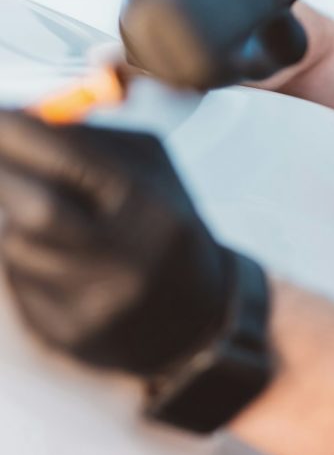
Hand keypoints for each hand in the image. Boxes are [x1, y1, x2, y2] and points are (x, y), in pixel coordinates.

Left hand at [0, 110, 231, 374]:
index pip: (73, 162)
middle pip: (36, 209)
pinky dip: (21, 256)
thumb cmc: (163, 225)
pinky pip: (17, 281)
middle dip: (1, 172)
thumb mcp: (150, 170)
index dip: (18, 132)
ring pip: (17, 245)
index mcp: (154, 212)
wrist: (193, 317)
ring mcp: (97, 305)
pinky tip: (52, 256)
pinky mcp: (68, 335)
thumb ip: (87, 137)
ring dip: (12, 217)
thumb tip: (12, 119)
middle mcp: (129, 262)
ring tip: (36, 209)